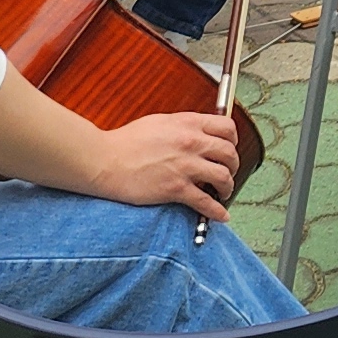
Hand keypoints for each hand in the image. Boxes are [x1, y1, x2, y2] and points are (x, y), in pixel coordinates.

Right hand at [85, 110, 243, 223]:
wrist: (104, 160)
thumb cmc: (125, 142)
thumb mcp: (160, 122)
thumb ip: (183, 127)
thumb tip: (198, 134)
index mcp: (188, 124)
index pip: (227, 128)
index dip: (233, 140)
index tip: (230, 148)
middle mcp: (191, 142)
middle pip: (229, 153)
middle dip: (233, 165)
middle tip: (229, 172)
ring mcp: (185, 166)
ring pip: (223, 177)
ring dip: (228, 187)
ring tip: (223, 192)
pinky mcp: (176, 188)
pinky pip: (206, 202)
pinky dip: (217, 211)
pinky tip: (222, 215)